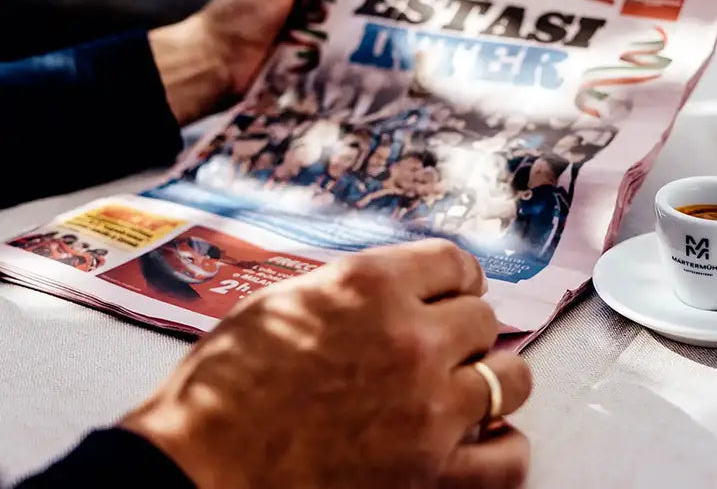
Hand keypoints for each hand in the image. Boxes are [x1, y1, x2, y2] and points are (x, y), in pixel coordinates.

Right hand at [121, 240, 531, 488]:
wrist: (194, 472)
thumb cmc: (222, 389)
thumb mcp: (284, 302)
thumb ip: (351, 289)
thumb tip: (393, 288)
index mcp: (373, 285)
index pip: (455, 263)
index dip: (455, 279)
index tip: (453, 292)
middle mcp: (411, 338)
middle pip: (484, 319)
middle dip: (464, 329)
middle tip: (444, 346)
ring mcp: (428, 409)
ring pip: (509, 378)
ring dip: (490, 380)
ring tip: (465, 389)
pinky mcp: (431, 475)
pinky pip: (508, 458)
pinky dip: (503, 447)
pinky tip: (483, 441)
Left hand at [149, 0, 354, 125]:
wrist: (214, 66)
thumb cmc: (237, 16)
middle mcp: (296, 1)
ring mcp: (300, 31)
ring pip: (339, 23)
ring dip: (351, 25)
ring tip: (378, 25)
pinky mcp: (303, 59)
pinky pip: (331, 51)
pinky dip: (342, 50)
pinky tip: (363, 49)